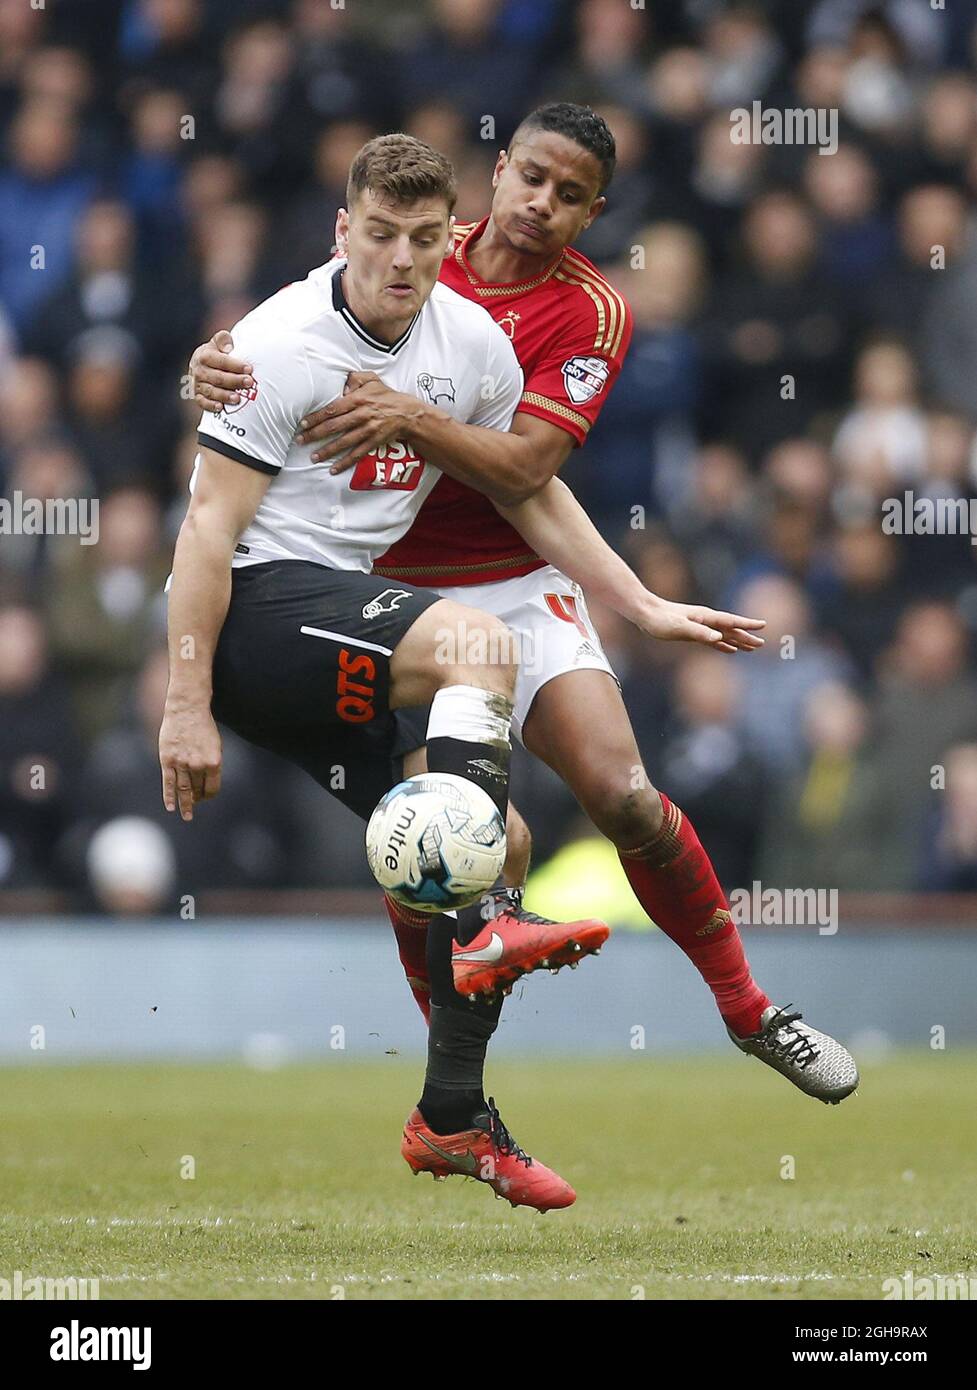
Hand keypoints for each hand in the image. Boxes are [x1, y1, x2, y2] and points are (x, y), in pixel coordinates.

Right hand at [159, 703, 222, 820]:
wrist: (187, 708)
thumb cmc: (203, 726)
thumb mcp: (215, 745)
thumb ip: (211, 765)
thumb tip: (206, 783)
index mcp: (214, 762)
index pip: (212, 788)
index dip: (209, 795)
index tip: (205, 798)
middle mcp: (198, 765)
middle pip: (198, 790)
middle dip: (197, 799)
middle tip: (195, 805)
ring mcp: (182, 763)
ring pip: (184, 789)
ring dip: (185, 804)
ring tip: (187, 816)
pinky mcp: (167, 760)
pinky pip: (168, 783)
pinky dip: (169, 797)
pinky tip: (171, 808)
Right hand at [189, 331, 252, 413]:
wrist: (200, 364)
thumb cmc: (215, 353)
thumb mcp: (217, 342)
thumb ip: (223, 339)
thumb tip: (229, 347)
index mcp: (204, 356)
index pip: (220, 361)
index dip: (235, 365)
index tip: (249, 369)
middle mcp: (199, 371)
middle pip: (217, 377)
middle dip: (234, 381)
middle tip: (249, 383)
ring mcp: (197, 384)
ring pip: (210, 391)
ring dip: (224, 395)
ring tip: (237, 398)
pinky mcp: (197, 396)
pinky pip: (202, 402)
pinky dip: (210, 405)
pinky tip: (220, 407)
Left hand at [295, 371, 422, 468]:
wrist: (407, 413)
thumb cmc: (386, 395)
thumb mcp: (372, 379)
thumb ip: (355, 378)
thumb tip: (342, 387)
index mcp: (358, 399)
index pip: (332, 408)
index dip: (317, 417)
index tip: (304, 423)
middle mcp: (362, 415)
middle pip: (334, 426)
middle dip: (315, 434)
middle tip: (300, 440)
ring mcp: (368, 430)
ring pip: (344, 442)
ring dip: (327, 451)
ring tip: (313, 457)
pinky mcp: (374, 442)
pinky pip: (357, 454)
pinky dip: (345, 463)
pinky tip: (333, 469)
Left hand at [637, 600, 765, 654]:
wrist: (645, 613)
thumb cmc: (661, 619)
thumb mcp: (680, 627)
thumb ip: (700, 632)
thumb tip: (719, 637)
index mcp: (705, 617)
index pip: (730, 621)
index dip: (746, 624)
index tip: (762, 625)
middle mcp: (705, 620)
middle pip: (730, 629)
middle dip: (746, 636)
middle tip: (762, 644)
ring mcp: (700, 626)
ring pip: (724, 635)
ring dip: (738, 641)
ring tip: (752, 648)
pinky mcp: (693, 632)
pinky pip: (713, 640)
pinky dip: (723, 645)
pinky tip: (730, 649)